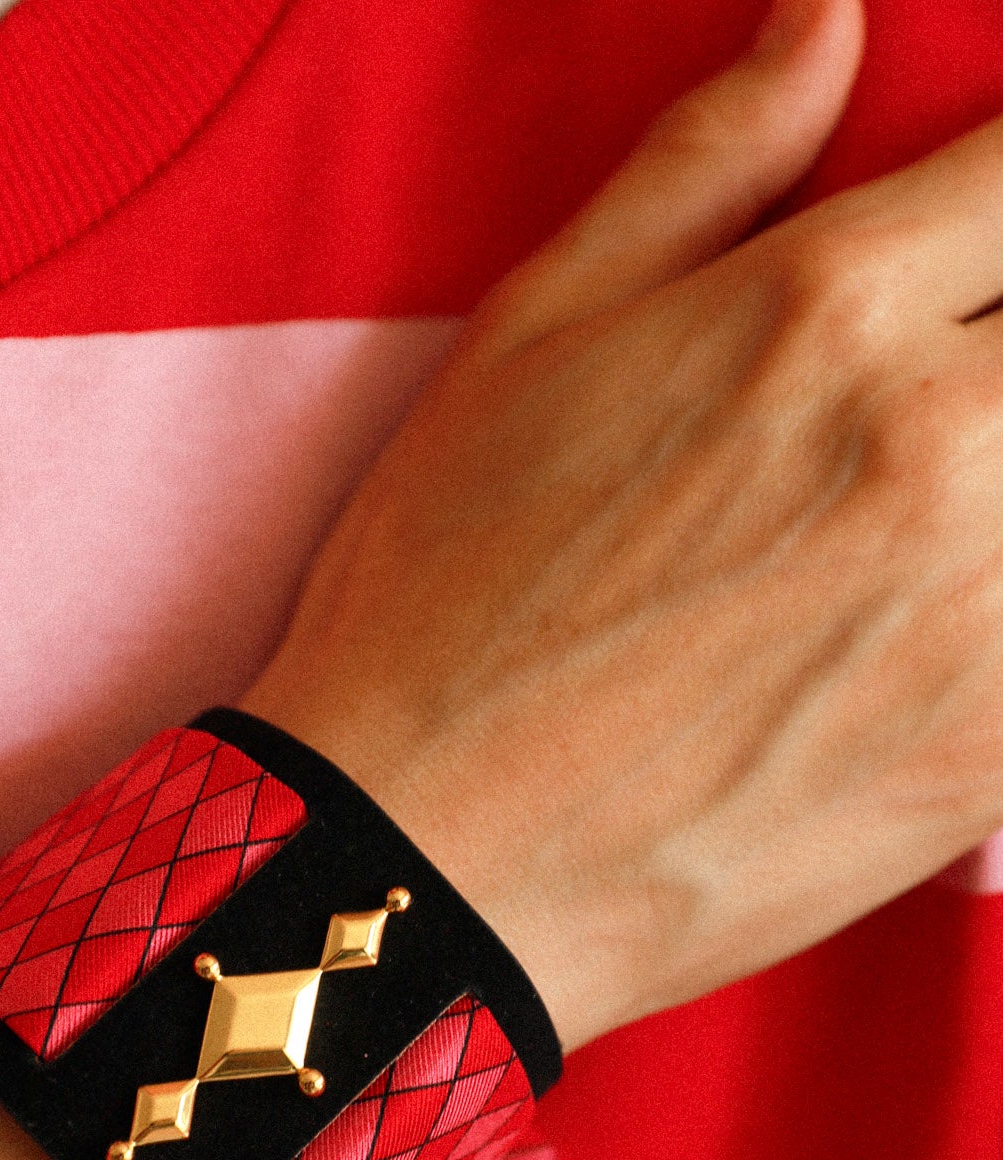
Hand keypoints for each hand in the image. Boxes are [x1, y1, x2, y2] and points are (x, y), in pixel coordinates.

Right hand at [248, 0, 1002, 1049]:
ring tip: (952, 500)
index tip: (984, 247)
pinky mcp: (994, 760)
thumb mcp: (529, 342)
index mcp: (823, 310)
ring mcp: (984, 614)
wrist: (426, 862)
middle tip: (960, 387)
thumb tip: (830, 21)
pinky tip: (953, 616)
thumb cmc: (446, 603)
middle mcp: (934, 445)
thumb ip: (705, 165)